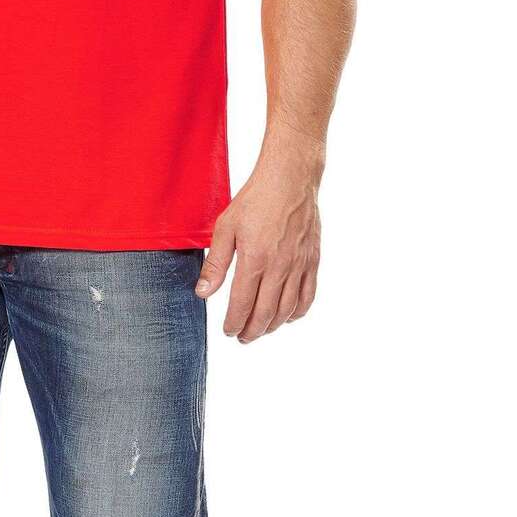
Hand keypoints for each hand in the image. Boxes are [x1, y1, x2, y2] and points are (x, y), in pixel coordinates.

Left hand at [196, 145, 322, 341]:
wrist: (290, 179)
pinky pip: (308, 296)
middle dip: (252, 331)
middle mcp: (280, 267)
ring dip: (273, 326)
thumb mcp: (225, 228)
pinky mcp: (313, 260)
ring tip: (260, 330)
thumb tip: (203, 293)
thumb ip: (216, 264)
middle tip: (242, 337)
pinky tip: (287, 317)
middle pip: (266, 314)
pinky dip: (297, 312)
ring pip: (287, 309)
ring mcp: (299, 265)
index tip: (227, 331)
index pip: (243, 305)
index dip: (234, 323)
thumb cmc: (255, 200)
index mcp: (255, 259)